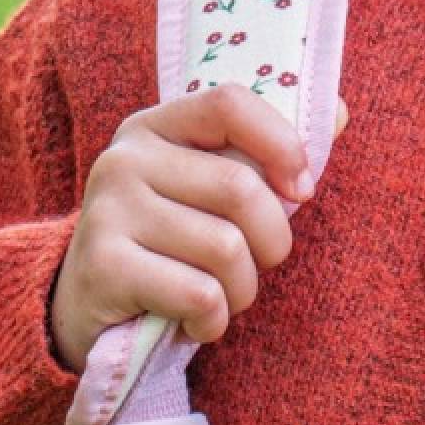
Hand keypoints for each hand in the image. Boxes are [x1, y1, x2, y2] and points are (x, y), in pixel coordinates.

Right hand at [49, 83, 325, 373]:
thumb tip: (339, 114)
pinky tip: (199, 321)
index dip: (280, 143)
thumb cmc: (169, 241)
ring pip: (225, 248)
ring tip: (224, 296)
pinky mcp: (102, 268)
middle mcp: (124, 159)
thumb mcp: (207, 188)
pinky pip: (198, 293)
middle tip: (260, 263)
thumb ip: (267, 152)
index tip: (302, 189)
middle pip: (239, 188)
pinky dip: (215, 318)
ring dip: (243, 288)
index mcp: (155, 126)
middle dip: (272, 240)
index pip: (230, 103)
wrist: (84, 308)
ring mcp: (107, 212)